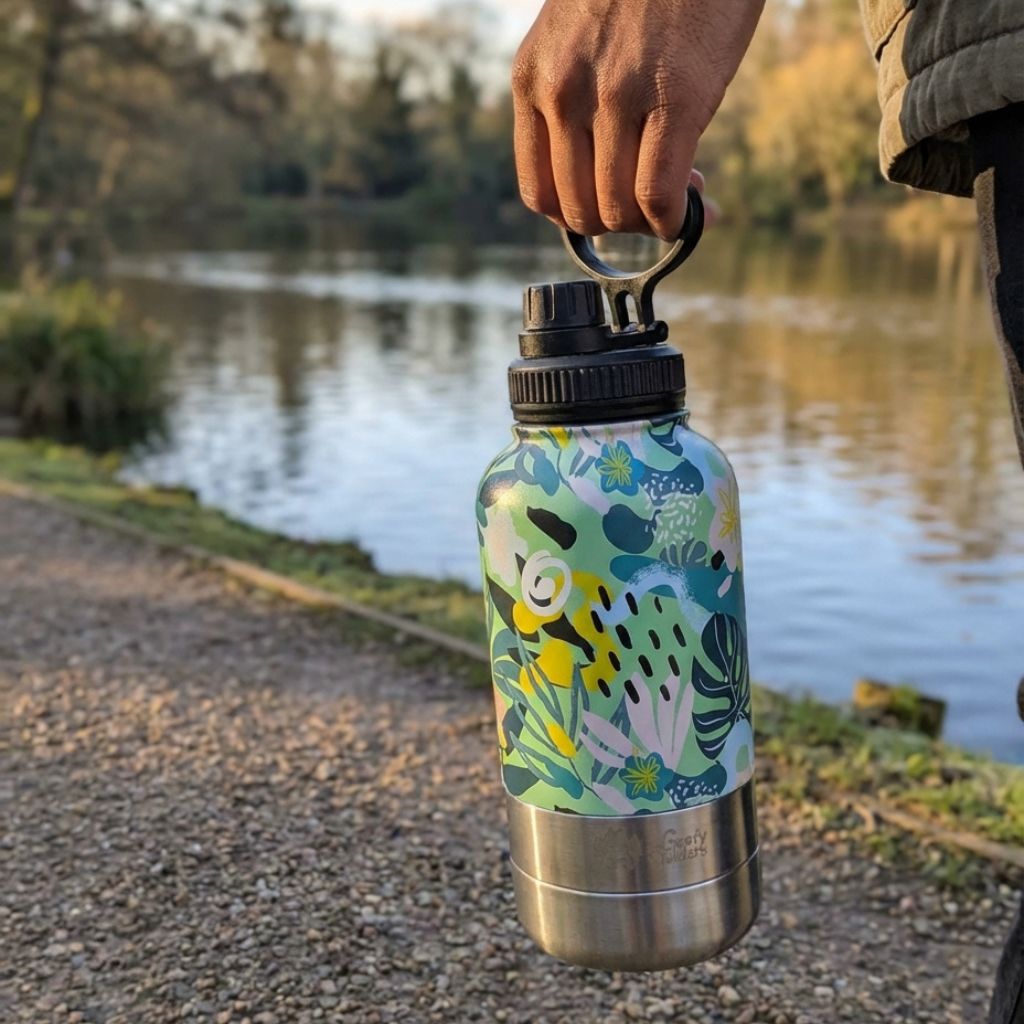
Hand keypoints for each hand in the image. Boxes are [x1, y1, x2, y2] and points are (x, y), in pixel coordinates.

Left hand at [512, 0, 763, 239]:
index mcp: (532, 80)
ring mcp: (616, 95)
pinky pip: (659, 193)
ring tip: (679, 199)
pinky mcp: (675, 97)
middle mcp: (564, 91)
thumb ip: (576, 106)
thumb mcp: (580, 44)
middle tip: (652, 206)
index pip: (538, 194)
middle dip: (619, 224)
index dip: (577, 218)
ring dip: (651, 223)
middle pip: (579, 212)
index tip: (611, 209)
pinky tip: (691, 210)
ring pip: (618, 209)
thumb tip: (607, 185)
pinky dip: (676, 220)